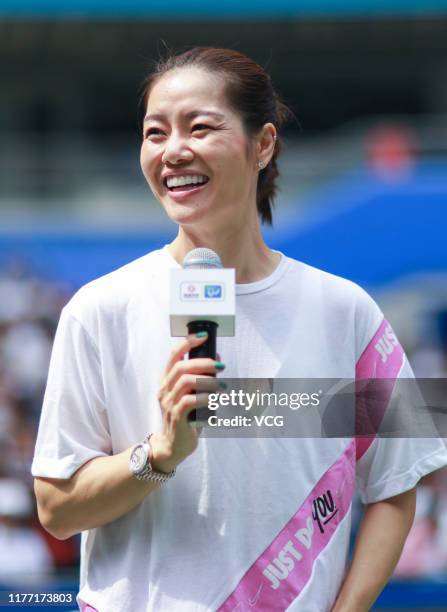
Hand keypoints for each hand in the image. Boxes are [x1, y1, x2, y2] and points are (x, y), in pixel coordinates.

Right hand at [151, 333, 222, 471]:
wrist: (173, 446)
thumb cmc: (186, 418)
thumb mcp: (190, 395)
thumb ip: (200, 379)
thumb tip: (217, 360)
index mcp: (166, 381)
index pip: (173, 355)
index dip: (187, 343)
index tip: (203, 337)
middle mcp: (164, 389)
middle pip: (181, 366)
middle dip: (203, 362)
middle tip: (220, 366)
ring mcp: (168, 403)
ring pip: (186, 381)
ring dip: (208, 380)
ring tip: (222, 385)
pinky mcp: (176, 417)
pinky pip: (190, 401)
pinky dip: (205, 397)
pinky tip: (215, 399)